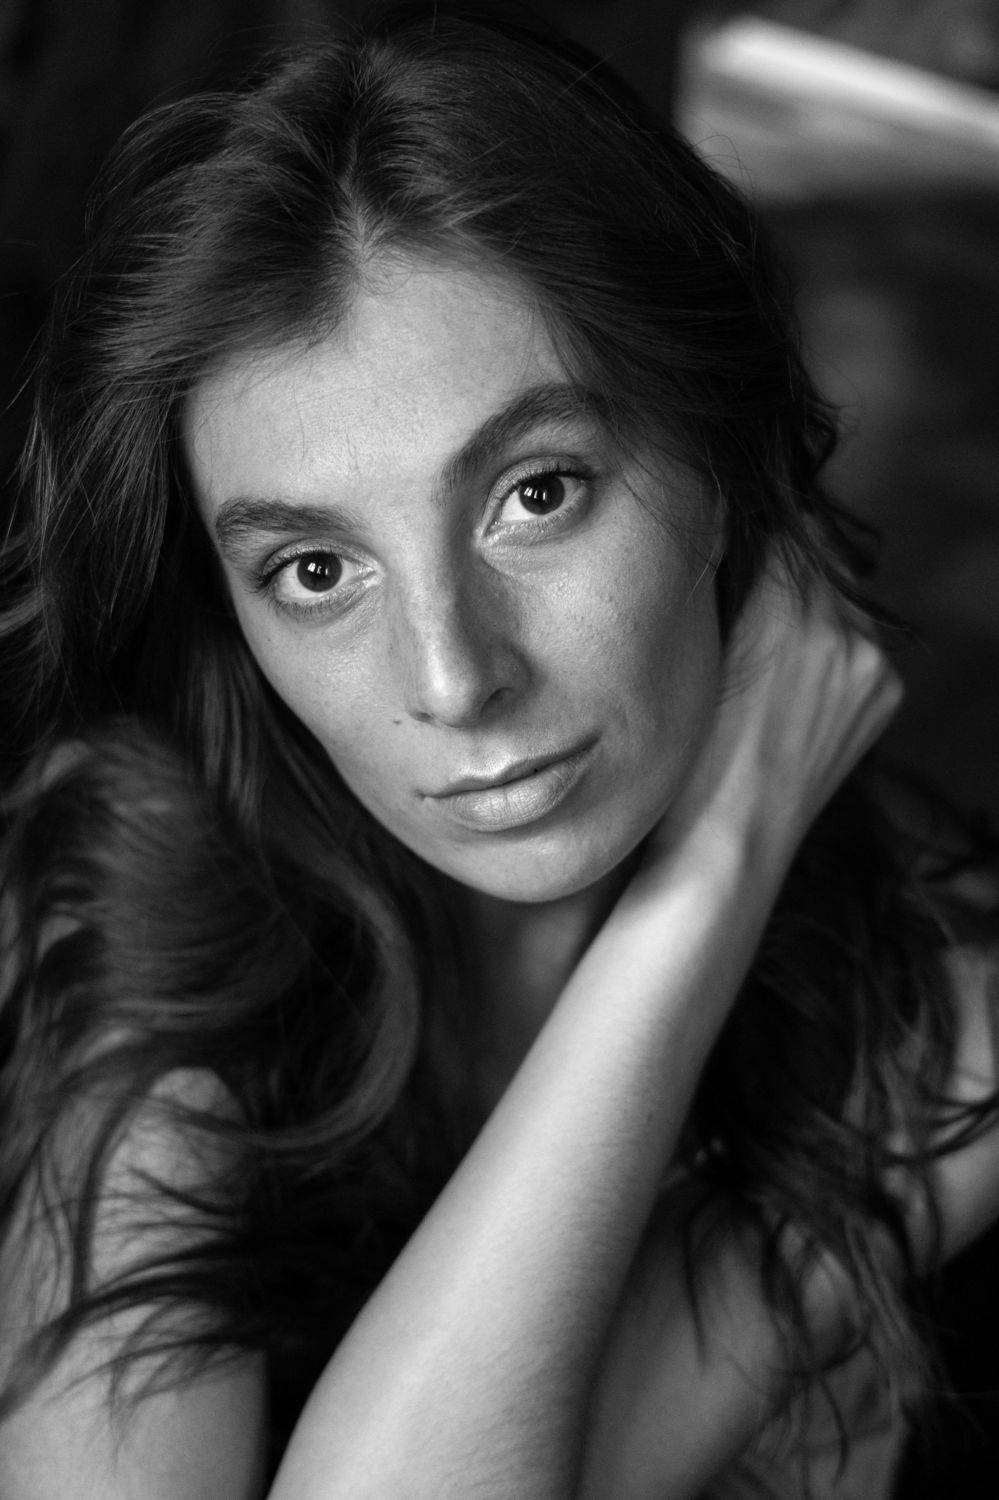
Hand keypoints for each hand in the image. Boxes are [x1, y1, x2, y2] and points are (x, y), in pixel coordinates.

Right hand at [648, 554, 902, 870]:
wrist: (731, 841)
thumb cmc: (689, 755)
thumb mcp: (696, 656)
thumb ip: (727, 588)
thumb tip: (737, 540)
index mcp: (787, 614)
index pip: (783, 528)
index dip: (758, 530)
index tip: (739, 537)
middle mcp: (843, 631)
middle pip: (818, 560)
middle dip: (785, 569)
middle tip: (749, 597)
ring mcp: (871, 665)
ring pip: (842, 601)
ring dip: (813, 607)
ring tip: (772, 645)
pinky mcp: (885, 694)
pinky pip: (860, 643)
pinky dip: (835, 648)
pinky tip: (797, 680)